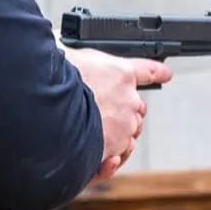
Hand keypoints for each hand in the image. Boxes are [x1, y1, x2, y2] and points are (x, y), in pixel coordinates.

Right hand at [61, 47, 173, 179]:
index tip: (165, 74)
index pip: (148, 70)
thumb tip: (62, 50)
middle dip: (122, 111)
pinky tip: (100, 156)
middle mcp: (128, 100)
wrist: (44, 107)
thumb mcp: (65, 54)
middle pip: (136, 108)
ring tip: (88, 133)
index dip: (157, 72)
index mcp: (119, 73)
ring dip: (114, 136)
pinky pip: (117, 156)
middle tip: (98, 111)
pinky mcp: (113, 149)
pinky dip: (108, 159)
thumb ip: (75, 56)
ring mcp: (123, 126)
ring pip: (128, 134)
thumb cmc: (51, 78)